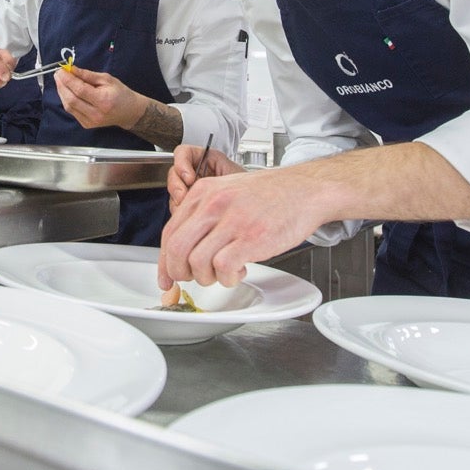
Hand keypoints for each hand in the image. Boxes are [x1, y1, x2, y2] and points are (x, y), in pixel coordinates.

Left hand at [52, 66, 145, 129]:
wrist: (129, 112)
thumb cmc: (121, 93)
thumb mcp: (107, 79)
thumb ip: (87, 75)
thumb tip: (72, 69)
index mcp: (103, 101)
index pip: (79, 90)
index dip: (68, 80)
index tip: (61, 70)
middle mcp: (95, 114)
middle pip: (71, 99)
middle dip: (62, 85)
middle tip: (58, 74)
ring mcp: (90, 121)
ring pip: (69, 106)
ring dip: (62, 92)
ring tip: (60, 81)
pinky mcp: (86, 125)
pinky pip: (72, 111)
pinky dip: (66, 100)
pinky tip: (66, 91)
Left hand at [156, 165, 326, 290]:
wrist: (305, 190)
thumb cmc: (269, 196)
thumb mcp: (227, 193)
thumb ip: (203, 217)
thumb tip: (182, 250)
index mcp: (203, 192)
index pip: (169, 233)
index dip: (164, 262)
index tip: (166, 278)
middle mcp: (213, 204)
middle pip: (176, 249)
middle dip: (181, 273)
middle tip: (194, 279)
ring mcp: (232, 221)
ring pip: (196, 262)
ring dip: (207, 277)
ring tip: (223, 271)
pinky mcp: (251, 238)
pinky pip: (223, 269)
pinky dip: (228, 278)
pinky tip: (239, 270)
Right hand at [166, 143, 242, 210]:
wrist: (254, 206)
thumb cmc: (249, 189)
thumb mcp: (234, 177)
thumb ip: (215, 178)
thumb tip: (197, 185)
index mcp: (206, 159)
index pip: (184, 153)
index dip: (182, 163)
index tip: (189, 178)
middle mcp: (197, 172)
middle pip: (174, 173)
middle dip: (177, 187)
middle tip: (184, 197)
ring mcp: (192, 188)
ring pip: (174, 192)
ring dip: (179, 202)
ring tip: (192, 209)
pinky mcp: (191, 204)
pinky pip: (178, 207)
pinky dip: (182, 213)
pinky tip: (193, 216)